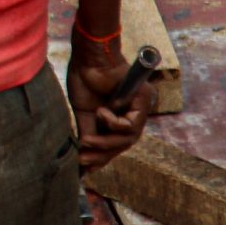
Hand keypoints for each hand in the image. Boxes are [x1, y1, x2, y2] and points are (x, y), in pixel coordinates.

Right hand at [67, 37, 153, 169]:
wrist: (88, 57)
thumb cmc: (86, 79)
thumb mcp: (85, 114)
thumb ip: (88, 133)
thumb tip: (82, 159)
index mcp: (122, 114)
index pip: (118, 142)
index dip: (104, 156)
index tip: (86, 167)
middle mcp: (135, 112)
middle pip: (125, 143)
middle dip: (103, 155)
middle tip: (84, 159)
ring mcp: (142, 106)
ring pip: (129, 139)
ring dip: (106, 144)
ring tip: (87, 141)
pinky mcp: (144, 100)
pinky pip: (130, 126)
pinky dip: (113, 124)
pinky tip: (100, 112)